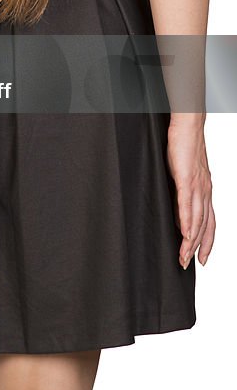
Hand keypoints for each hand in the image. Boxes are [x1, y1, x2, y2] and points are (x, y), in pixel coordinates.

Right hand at [166, 119, 214, 268]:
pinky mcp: (187, 179)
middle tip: (187, 264)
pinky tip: (184, 234)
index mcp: (205, 191)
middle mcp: (205, 191)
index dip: (207, 242)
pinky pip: (187, 205)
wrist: (187, 126)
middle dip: (197, 248)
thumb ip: (184, 196)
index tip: (202, 259)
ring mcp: (197, 186)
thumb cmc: (184, 147)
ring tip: (183, 256)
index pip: (210, 223)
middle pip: (205, 226)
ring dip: (190, 241)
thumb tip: (180, 216)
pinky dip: (187, 222)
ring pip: (197, 220)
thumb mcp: (184, 176)